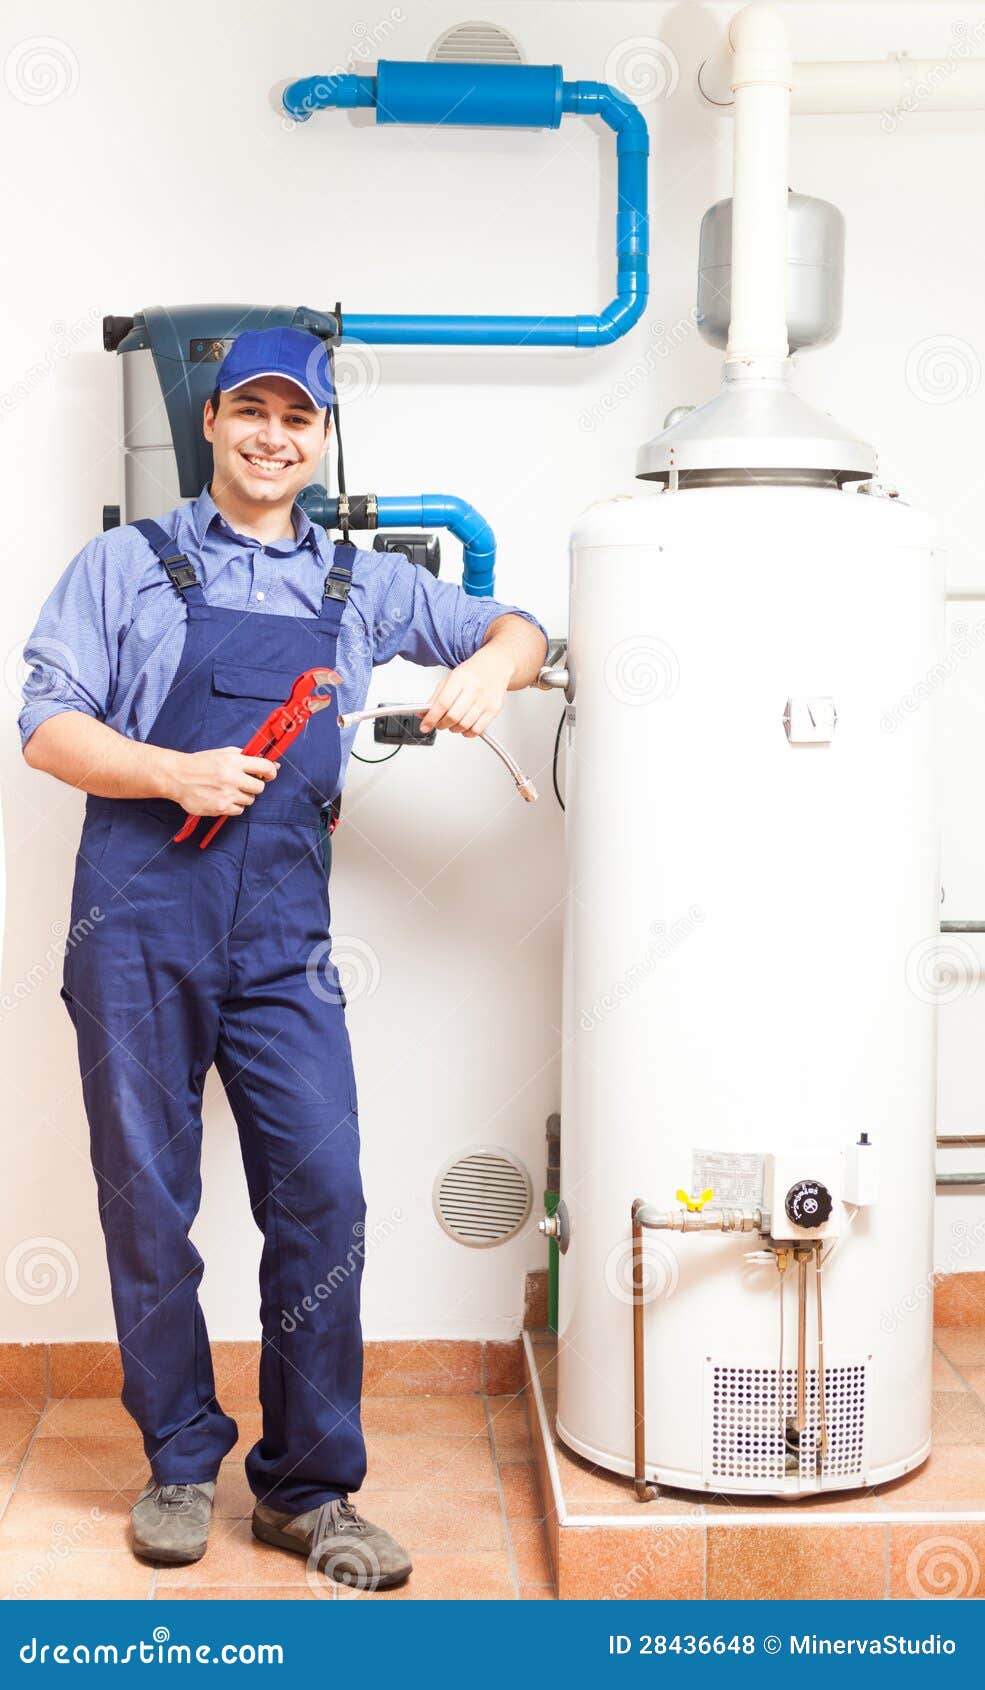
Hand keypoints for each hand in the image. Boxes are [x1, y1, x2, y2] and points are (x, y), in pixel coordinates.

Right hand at [163, 747, 277, 815]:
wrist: (178, 777)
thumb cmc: (202, 763)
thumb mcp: (224, 753)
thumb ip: (247, 757)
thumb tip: (274, 765)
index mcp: (234, 761)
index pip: (265, 767)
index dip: (271, 771)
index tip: (269, 774)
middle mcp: (232, 778)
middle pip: (260, 787)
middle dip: (254, 785)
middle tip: (244, 783)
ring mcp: (226, 794)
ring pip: (250, 800)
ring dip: (243, 796)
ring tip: (229, 790)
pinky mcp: (220, 808)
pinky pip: (239, 810)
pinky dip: (234, 805)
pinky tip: (223, 798)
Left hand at [419, 647, 513, 737]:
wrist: (496, 666)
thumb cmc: (472, 672)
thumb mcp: (450, 679)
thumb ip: (436, 697)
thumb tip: (423, 714)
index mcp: (460, 679)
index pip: (443, 703)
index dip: (431, 718)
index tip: (425, 726)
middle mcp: (474, 689)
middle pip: (453, 716)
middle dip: (442, 724)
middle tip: (439, 723)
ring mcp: (485, 700)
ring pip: (464, 725)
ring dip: (454, 729)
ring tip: (452, 723)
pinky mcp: (494, 710)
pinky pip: (477, 729)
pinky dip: (467, 733)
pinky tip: (464, 726)